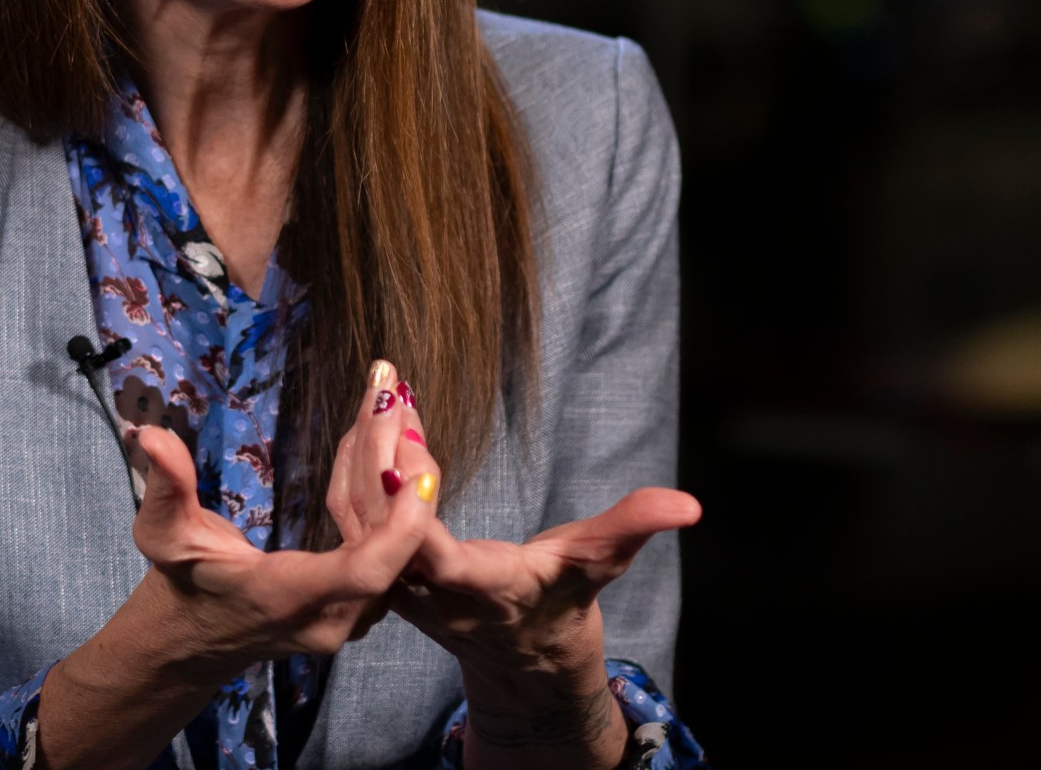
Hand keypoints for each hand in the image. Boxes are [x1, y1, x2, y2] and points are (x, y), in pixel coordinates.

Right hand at [128, 406, 430, 668]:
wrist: (190, 640)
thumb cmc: (179, 584)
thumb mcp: (162, 533)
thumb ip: (165, 486)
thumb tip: (150, 437)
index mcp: (286, 597)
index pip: (364, 571)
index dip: (402, 527)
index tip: (419, 472)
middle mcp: (329, 618)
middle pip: (394, 554)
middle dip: (409, 480)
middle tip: (404, 406)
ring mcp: (349, 618)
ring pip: (400, 554)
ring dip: (406, 486)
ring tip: (400, 414)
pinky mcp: (357, 607)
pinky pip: (390, 556)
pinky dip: (395, 503)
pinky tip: (388, 448)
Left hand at [326, 384, 701, 767]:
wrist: (522, 659)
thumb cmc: (563, 602)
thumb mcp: (602, 563)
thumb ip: (635, 527)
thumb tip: (690, 507)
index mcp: (476, 589)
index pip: (425, 549)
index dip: (409, 495)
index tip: (410, 430)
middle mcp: (422, 591)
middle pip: (375, 522)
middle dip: (374, 447)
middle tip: (386, 382)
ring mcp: (393, 582)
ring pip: (353, 514)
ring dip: (360, 445)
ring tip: (379, 384)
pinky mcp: (379, 567)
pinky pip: (350, 515)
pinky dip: (354, 462)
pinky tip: (371, 418)